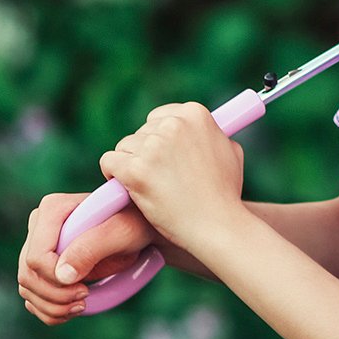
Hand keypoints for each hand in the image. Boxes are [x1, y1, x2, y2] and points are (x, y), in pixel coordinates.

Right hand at [17, 192, 157, 325]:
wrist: (139, 233)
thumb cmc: (135, 225)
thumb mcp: (123, 231)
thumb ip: (93, 247)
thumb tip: (62, 275)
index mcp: (53, 209)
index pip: (36, 257)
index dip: (55, 281)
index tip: (84, 288)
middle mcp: (39, 225)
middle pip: (28, 275)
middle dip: (55, 297)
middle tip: (85, 299)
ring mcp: (37, 246)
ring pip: (26, 288)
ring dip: (52, 307)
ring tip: (82, 305)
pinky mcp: (41, 266)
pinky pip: (31, 296)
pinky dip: (49, 311)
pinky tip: (72, 308)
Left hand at [99, 102, 246, 258]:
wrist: (217, 225)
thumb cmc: (225, 194)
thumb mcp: (230, 151)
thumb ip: (210, 135)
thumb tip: (198, 131)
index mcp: (195, 114)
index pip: (159, 117)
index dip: (159, 140)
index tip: (163, 159)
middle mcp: (173, 124)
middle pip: (141, 132)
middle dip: (145, 154)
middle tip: (158, 179)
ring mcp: (153, 147)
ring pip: (124, 147)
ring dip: (131, 166)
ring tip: (149, 188)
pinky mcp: (135, 170)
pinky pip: (108, 161)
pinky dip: (113, 175)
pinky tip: (126, 188)